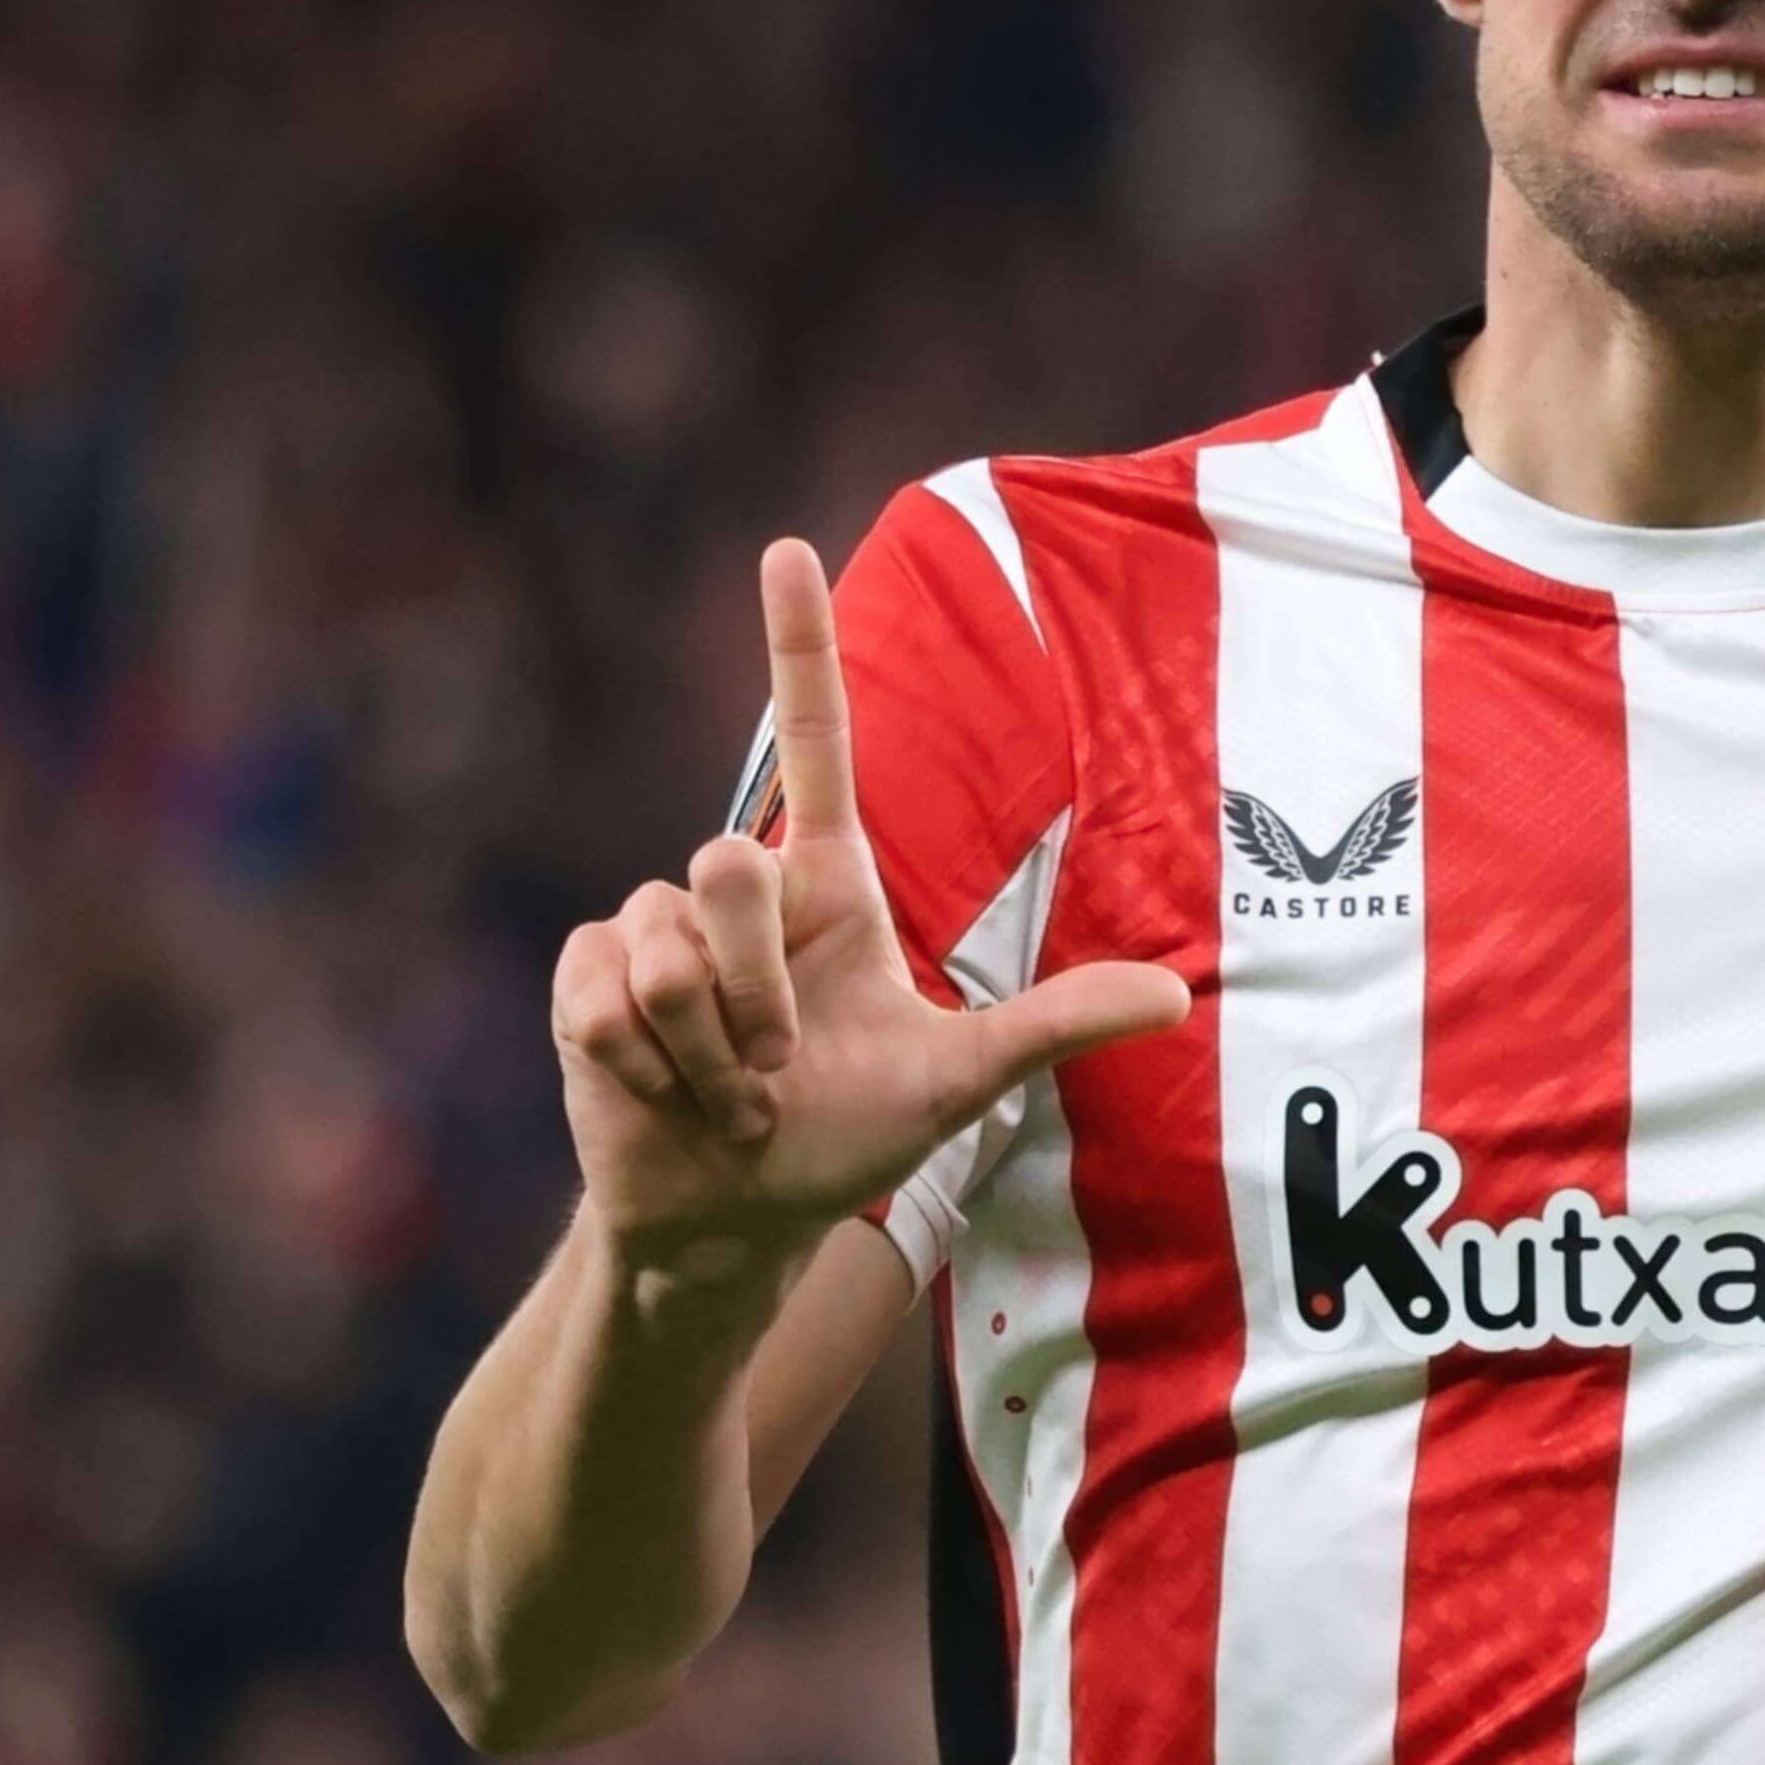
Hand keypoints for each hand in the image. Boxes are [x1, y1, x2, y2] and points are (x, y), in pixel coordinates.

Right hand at [548, 536, 1187, 1273]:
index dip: (797, 644)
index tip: (787, 549)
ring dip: (707, 1046)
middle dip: (757, 991)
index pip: (815, 739)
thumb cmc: (848, 1138)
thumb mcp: (957, 1082)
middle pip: (728, 867)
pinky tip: (661, 1094)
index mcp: (829, 884)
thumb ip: (1053, 1026)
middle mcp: (739, 888)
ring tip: (728, 1093)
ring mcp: (654, 926)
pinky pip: (606, 994)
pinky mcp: (589, 978)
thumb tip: (1175, 1000)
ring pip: (669, 945)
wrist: (737, 1216)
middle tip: (780, 1068)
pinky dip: (646, 1064)